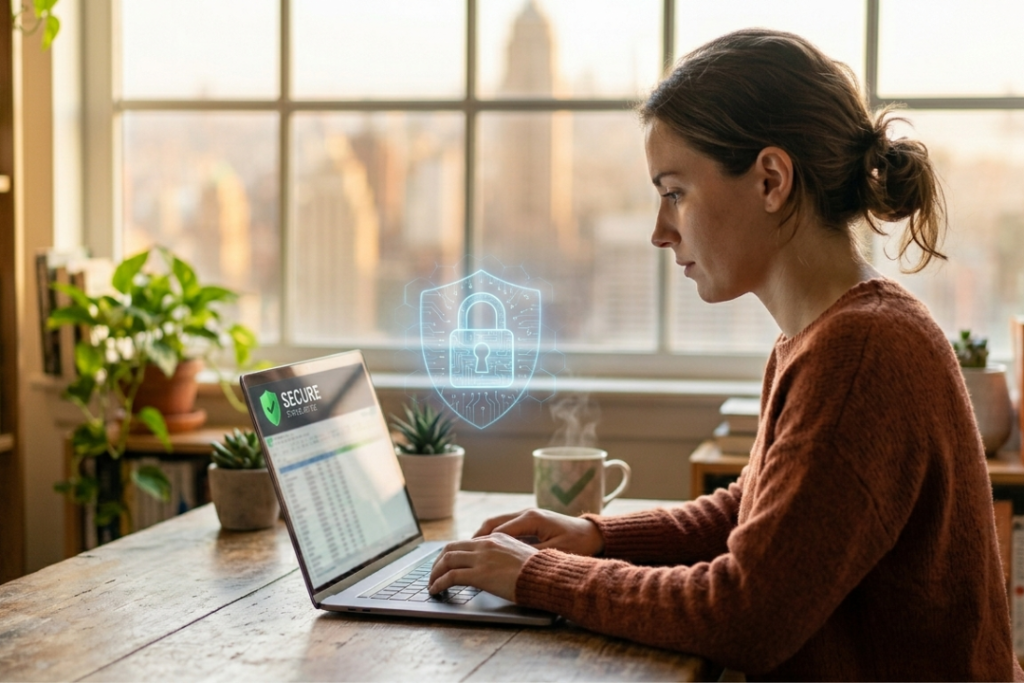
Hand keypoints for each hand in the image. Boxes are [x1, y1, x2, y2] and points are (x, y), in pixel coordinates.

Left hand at [428, 534, 536, 600]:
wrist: (546, 576)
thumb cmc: (539, 570)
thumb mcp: (522, 555)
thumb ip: (506, 556)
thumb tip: (498, 567)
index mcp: (497, 538)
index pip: (467, 542)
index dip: (453, 554)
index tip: (448, 563)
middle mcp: (486, 544)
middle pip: (451, 548)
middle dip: (439, 561)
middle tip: (434, 573)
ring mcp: (481, 558)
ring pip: (447, 560)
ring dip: (435, 573)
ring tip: (432, 584)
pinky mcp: (478, 574)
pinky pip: (450, 577)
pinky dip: (439, 583)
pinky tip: (436, 590)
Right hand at [474, 508, 604, 556]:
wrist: (594, 534)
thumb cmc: (578, 543)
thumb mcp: (555, 552)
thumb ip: (531, 555)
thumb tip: (509, 561)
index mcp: (530, 519)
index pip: (498, 530)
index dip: (481, 543)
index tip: (467, 556)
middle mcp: (525, 514)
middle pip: (492, 523)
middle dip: (476, 539)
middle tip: (460, 554)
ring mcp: (527, 516)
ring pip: (497, 524)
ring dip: (483, 537)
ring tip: (469, 553)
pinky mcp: (530, 523)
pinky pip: (505, 528)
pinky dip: (493, 537)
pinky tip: (487, 551)